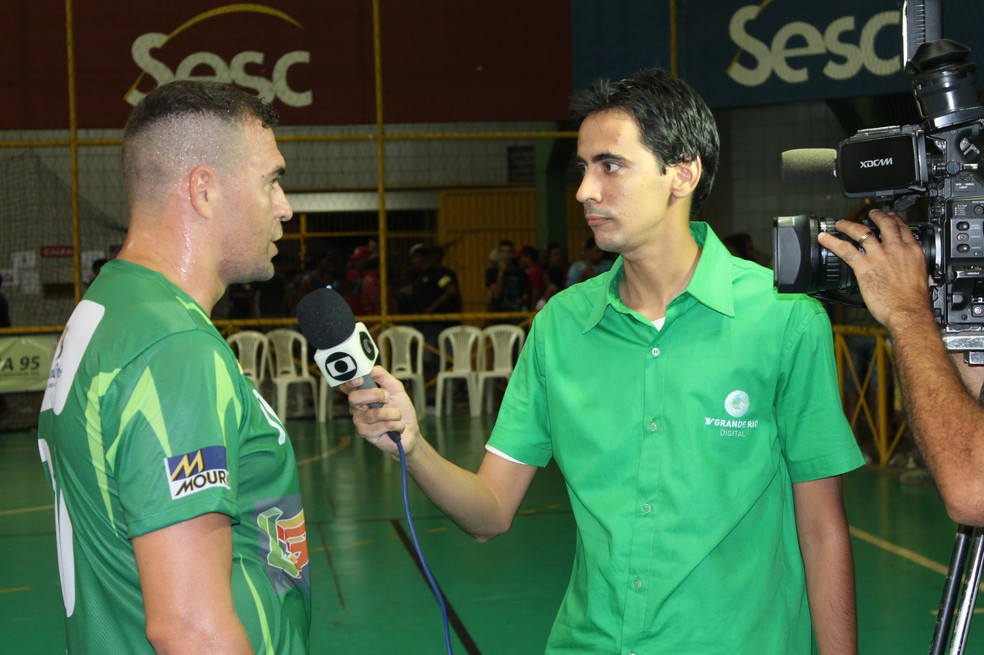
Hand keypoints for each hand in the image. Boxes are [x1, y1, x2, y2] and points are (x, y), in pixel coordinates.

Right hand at [341, 366, 420, 454]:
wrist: (410, 432)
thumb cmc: (401, 410)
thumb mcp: (395, 389)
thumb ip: (383, 377)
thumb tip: (370, 367)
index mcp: (361, 395)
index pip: (347, 386)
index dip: (350, 382)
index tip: (360, 379)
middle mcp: (357, 408)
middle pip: (355, 397)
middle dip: (376, 395)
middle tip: (388, 398)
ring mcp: (359, 421)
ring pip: (375, 412)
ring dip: (394, 413)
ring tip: (397, 416)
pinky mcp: (365, 433)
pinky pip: (382, 425)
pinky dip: (396, 425)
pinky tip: (396, 428)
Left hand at [817, 209, 931, 330]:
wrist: (909, 312)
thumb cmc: (915, 301)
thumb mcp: (923, 278)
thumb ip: (917, 270)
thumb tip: (919, 274)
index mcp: (912, 251)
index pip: (903, 227)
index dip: (895, 219)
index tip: (890, 217)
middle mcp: (896, 249)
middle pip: (884, 223)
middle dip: (875, 215)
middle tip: (869, 213)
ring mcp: (879, 256)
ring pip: (862, 232)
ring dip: (849, 225)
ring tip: (841, 223)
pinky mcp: (864, 267)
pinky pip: (845, 250)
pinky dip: (832, 242)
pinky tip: (824, 238)